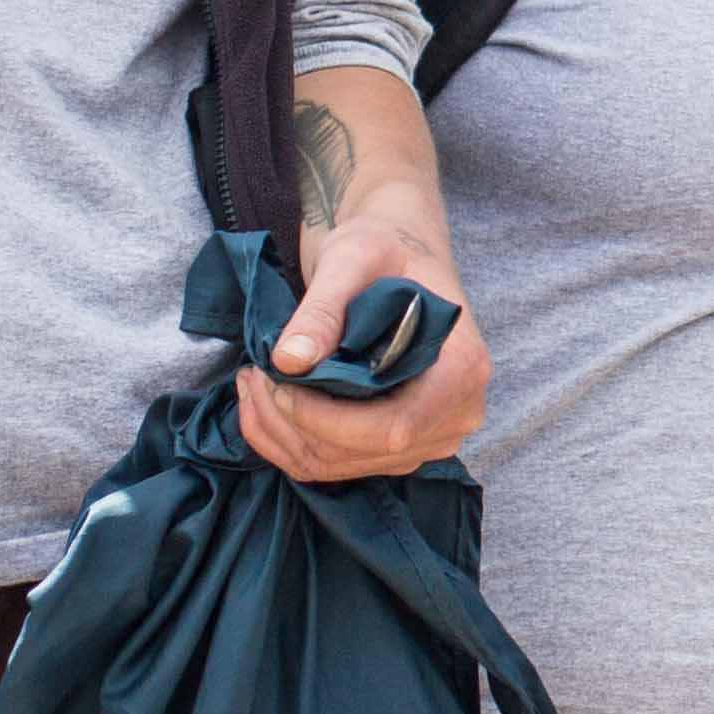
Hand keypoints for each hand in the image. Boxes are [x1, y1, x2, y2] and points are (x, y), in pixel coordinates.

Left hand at [238, 210, 493, 480]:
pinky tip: (262, 403)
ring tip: (252, 382)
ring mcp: (428, 437)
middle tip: (252, 374)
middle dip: (293, 423)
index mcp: (461, 369)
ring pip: (338, 465)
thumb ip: (324, 309)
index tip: (279, 383)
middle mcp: (454, 415)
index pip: (395, 428)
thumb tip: (290, 360)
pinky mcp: (396, 446)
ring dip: (280, 433)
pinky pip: (332, 464)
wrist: (396, 257)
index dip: (328, 421)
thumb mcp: (353, 258)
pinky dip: (285, 441)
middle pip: (362, 453)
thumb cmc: (384, 249)